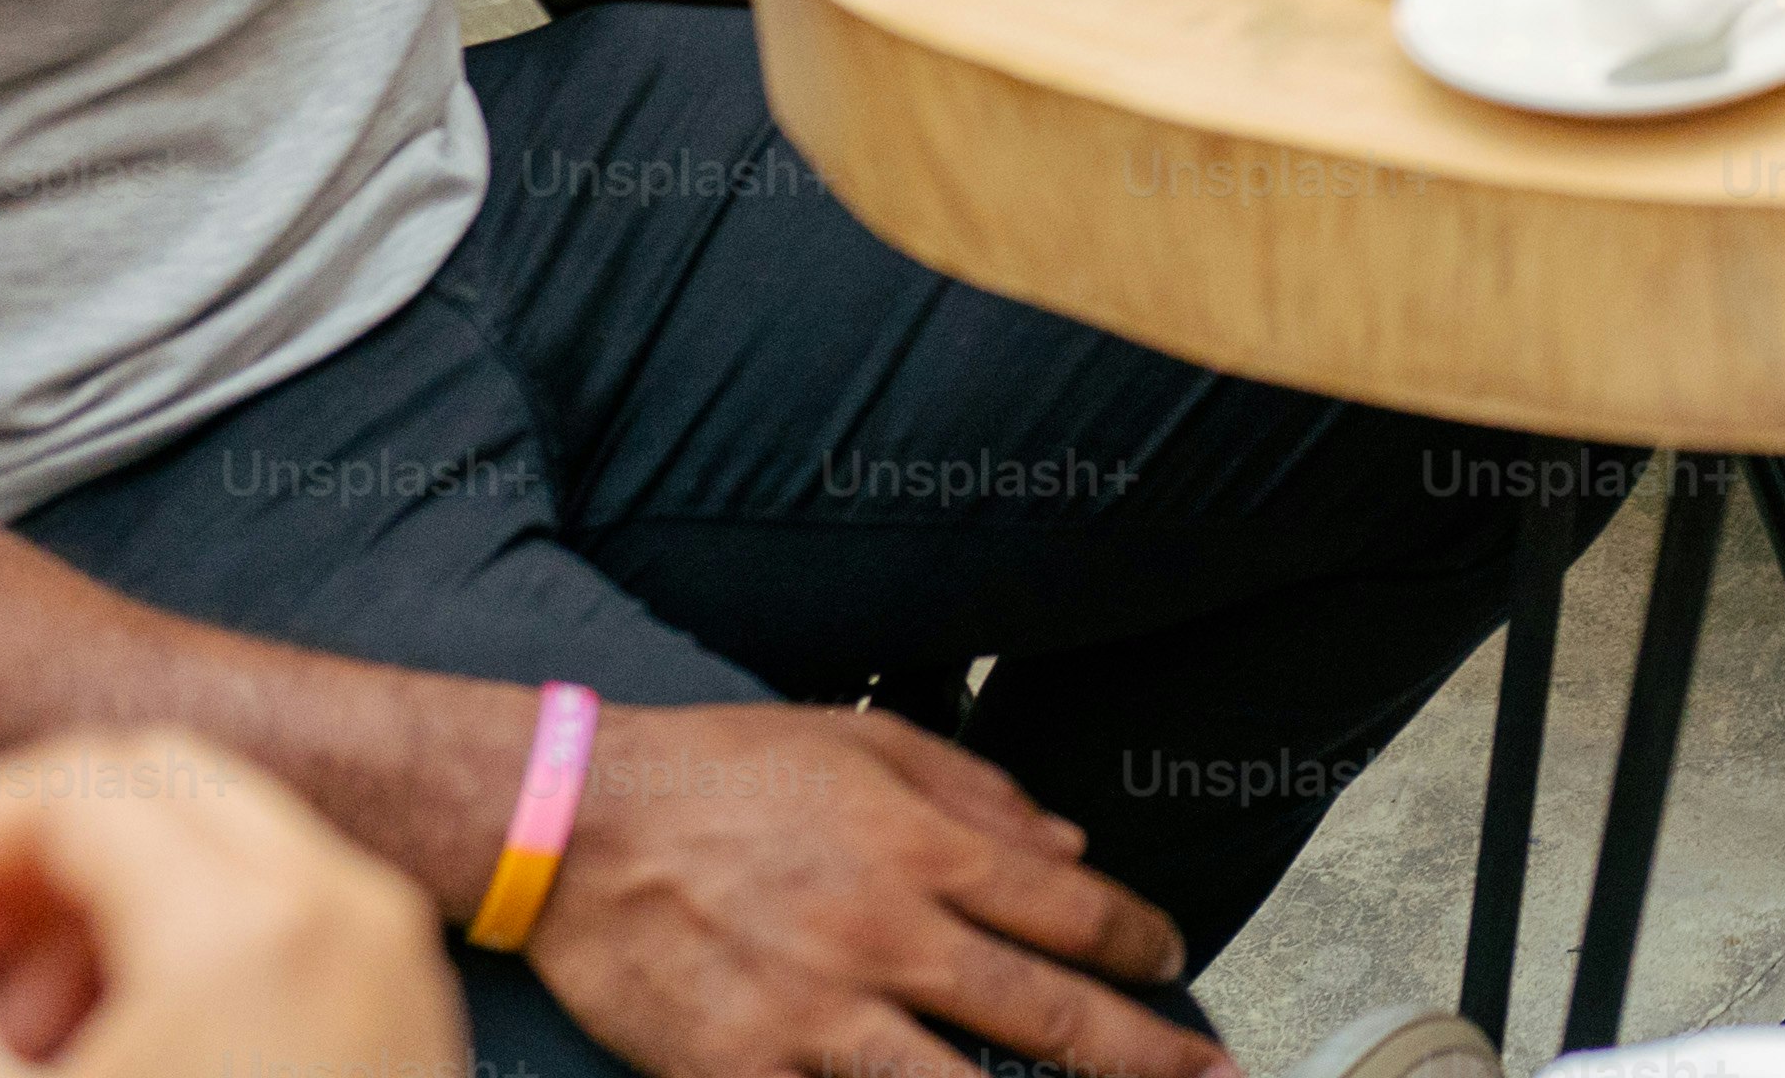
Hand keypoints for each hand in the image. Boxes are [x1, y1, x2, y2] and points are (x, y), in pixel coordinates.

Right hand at [0, 730, 459, 1077]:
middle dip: (16, 860)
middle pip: (157, 789)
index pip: (72, 791)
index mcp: (250, 921)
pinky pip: (278, 918)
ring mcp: (395, 955)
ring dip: (88, 908)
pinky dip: (172, 947)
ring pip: (221, 847)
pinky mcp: (408, 1012)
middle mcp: (347, 905)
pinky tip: (92, 1059)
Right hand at [531, 702, 1219, 1077]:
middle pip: (1045, 1013)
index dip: (1140, 942)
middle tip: (1210, 1073)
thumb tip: (1070, 849)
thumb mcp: (867, 739)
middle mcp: (886, 937)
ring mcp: (815, 1015)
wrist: (574, 819)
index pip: (1071, 909)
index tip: (1174, 964)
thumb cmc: (721, 770)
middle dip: (1143, 1053)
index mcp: (923, 850)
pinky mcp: (740, 1072)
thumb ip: (979, 792)